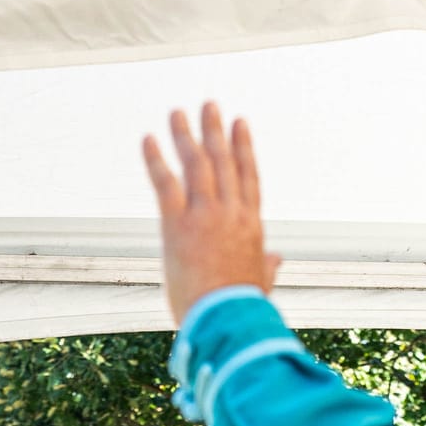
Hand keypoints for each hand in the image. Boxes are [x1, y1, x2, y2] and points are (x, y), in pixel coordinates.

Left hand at [141, 103, 282, 325]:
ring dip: (186, 135)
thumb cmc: (243, 309)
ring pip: (197, 165)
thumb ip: (267, 266)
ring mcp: (206, 216)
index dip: (244, 148)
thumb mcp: (259, 283)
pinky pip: (165, 184)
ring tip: (177, 112)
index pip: (249, 177)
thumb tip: (278, 260)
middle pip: (224, 161)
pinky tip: (148, 138)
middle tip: (209, 105)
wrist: (229, 321)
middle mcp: (232, 214)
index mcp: (252, 226)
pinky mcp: (179, 225)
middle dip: (216, 131)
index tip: (240, 124)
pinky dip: (155, 159)